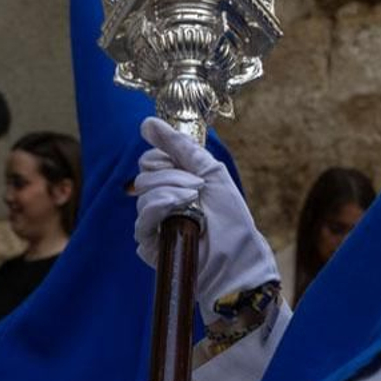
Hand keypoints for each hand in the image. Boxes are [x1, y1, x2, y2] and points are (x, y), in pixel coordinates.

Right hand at [133, 118, 277, 316]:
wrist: (238, 258)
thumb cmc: (231, 219)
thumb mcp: (210, 172)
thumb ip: (180, 147)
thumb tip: (146, 123)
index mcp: (176, 184)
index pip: (151, 160)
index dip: (164, 156)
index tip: (188, 166)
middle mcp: (163, 202)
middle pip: (145, 173)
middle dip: (172, 174)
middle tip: (197, 188)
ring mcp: (155, 223)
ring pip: (143, 193)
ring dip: (171, 190)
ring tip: (194, 202)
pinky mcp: (150, 243)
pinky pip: (142, 217)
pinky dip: (160, 206)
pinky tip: (178, 208)